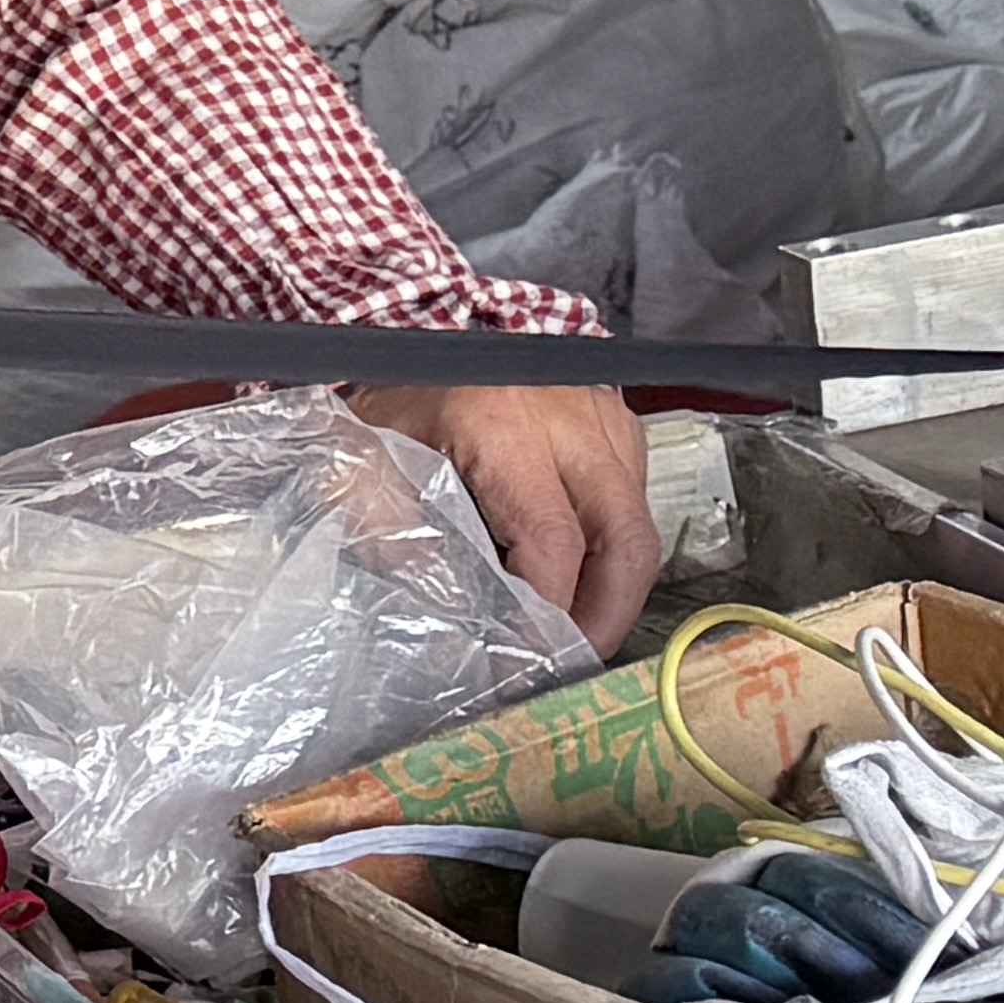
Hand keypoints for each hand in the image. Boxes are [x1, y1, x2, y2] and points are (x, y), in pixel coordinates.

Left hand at [352, 382, 662, 654]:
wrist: (422, 339)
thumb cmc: (392, 403)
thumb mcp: (363, 467)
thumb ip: (398, 539)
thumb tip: (456, 618)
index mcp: (500, 424)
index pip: (551, 539)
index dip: (548, 611)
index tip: (527, 660)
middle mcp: (568, 417)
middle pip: (627, 538)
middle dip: (610, 614)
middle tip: (577, 662)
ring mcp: (603, 416)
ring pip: (640, 525)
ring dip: (615, 587)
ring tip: (572, 631)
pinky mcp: (618, 424)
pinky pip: (635, 501)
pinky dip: (614, 549)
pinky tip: (578, 576)